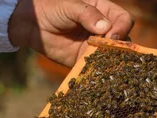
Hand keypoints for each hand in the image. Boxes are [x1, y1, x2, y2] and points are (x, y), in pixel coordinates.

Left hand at [8, 0, 134, 66]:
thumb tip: (105, 28)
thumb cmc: (53, 7)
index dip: (121, 28)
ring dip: (109, 60)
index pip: (123, 20)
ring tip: (102, 63)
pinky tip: (94, 72)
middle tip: (106, 51)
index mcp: (104, 11)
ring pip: (110, 55)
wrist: (33, 23)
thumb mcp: (70, 6)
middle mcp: (103, 30)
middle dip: (117, 47)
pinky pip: (94, 67)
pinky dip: (96, 70)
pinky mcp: (83, 60)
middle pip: (121, 40)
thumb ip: (88, 15)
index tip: (112, 36)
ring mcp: (94, 46)